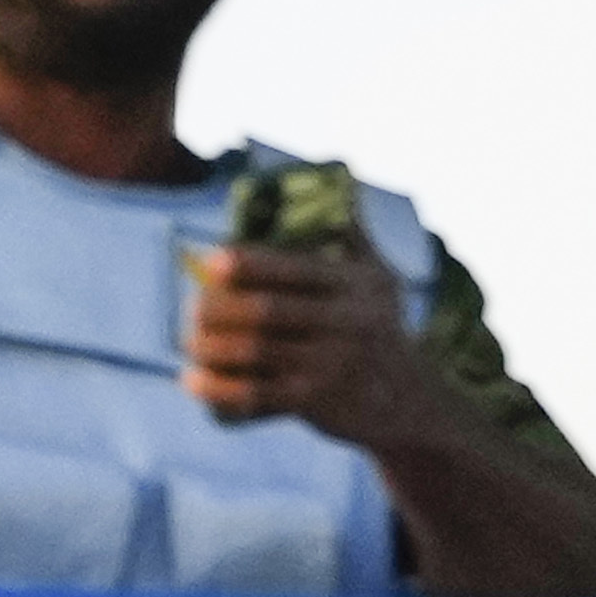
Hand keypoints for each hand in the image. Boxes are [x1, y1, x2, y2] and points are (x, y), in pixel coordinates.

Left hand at [187, 223, 451, 440]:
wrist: (407, 402)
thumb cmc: (381, 331)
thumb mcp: (382, 282)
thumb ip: (358, 240)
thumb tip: (341, 194)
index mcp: (356, 285)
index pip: (295, 269)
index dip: (250, 264)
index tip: (213, 260)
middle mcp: (346, 322)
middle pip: (267, 310)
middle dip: (219, 307)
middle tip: (192, 307)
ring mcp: (331, 364)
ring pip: (256, 351)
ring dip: (211, 347)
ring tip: (188, 343)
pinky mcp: (316, 401)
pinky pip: (257, 393)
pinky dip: (219, 388)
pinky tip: (191, 380)